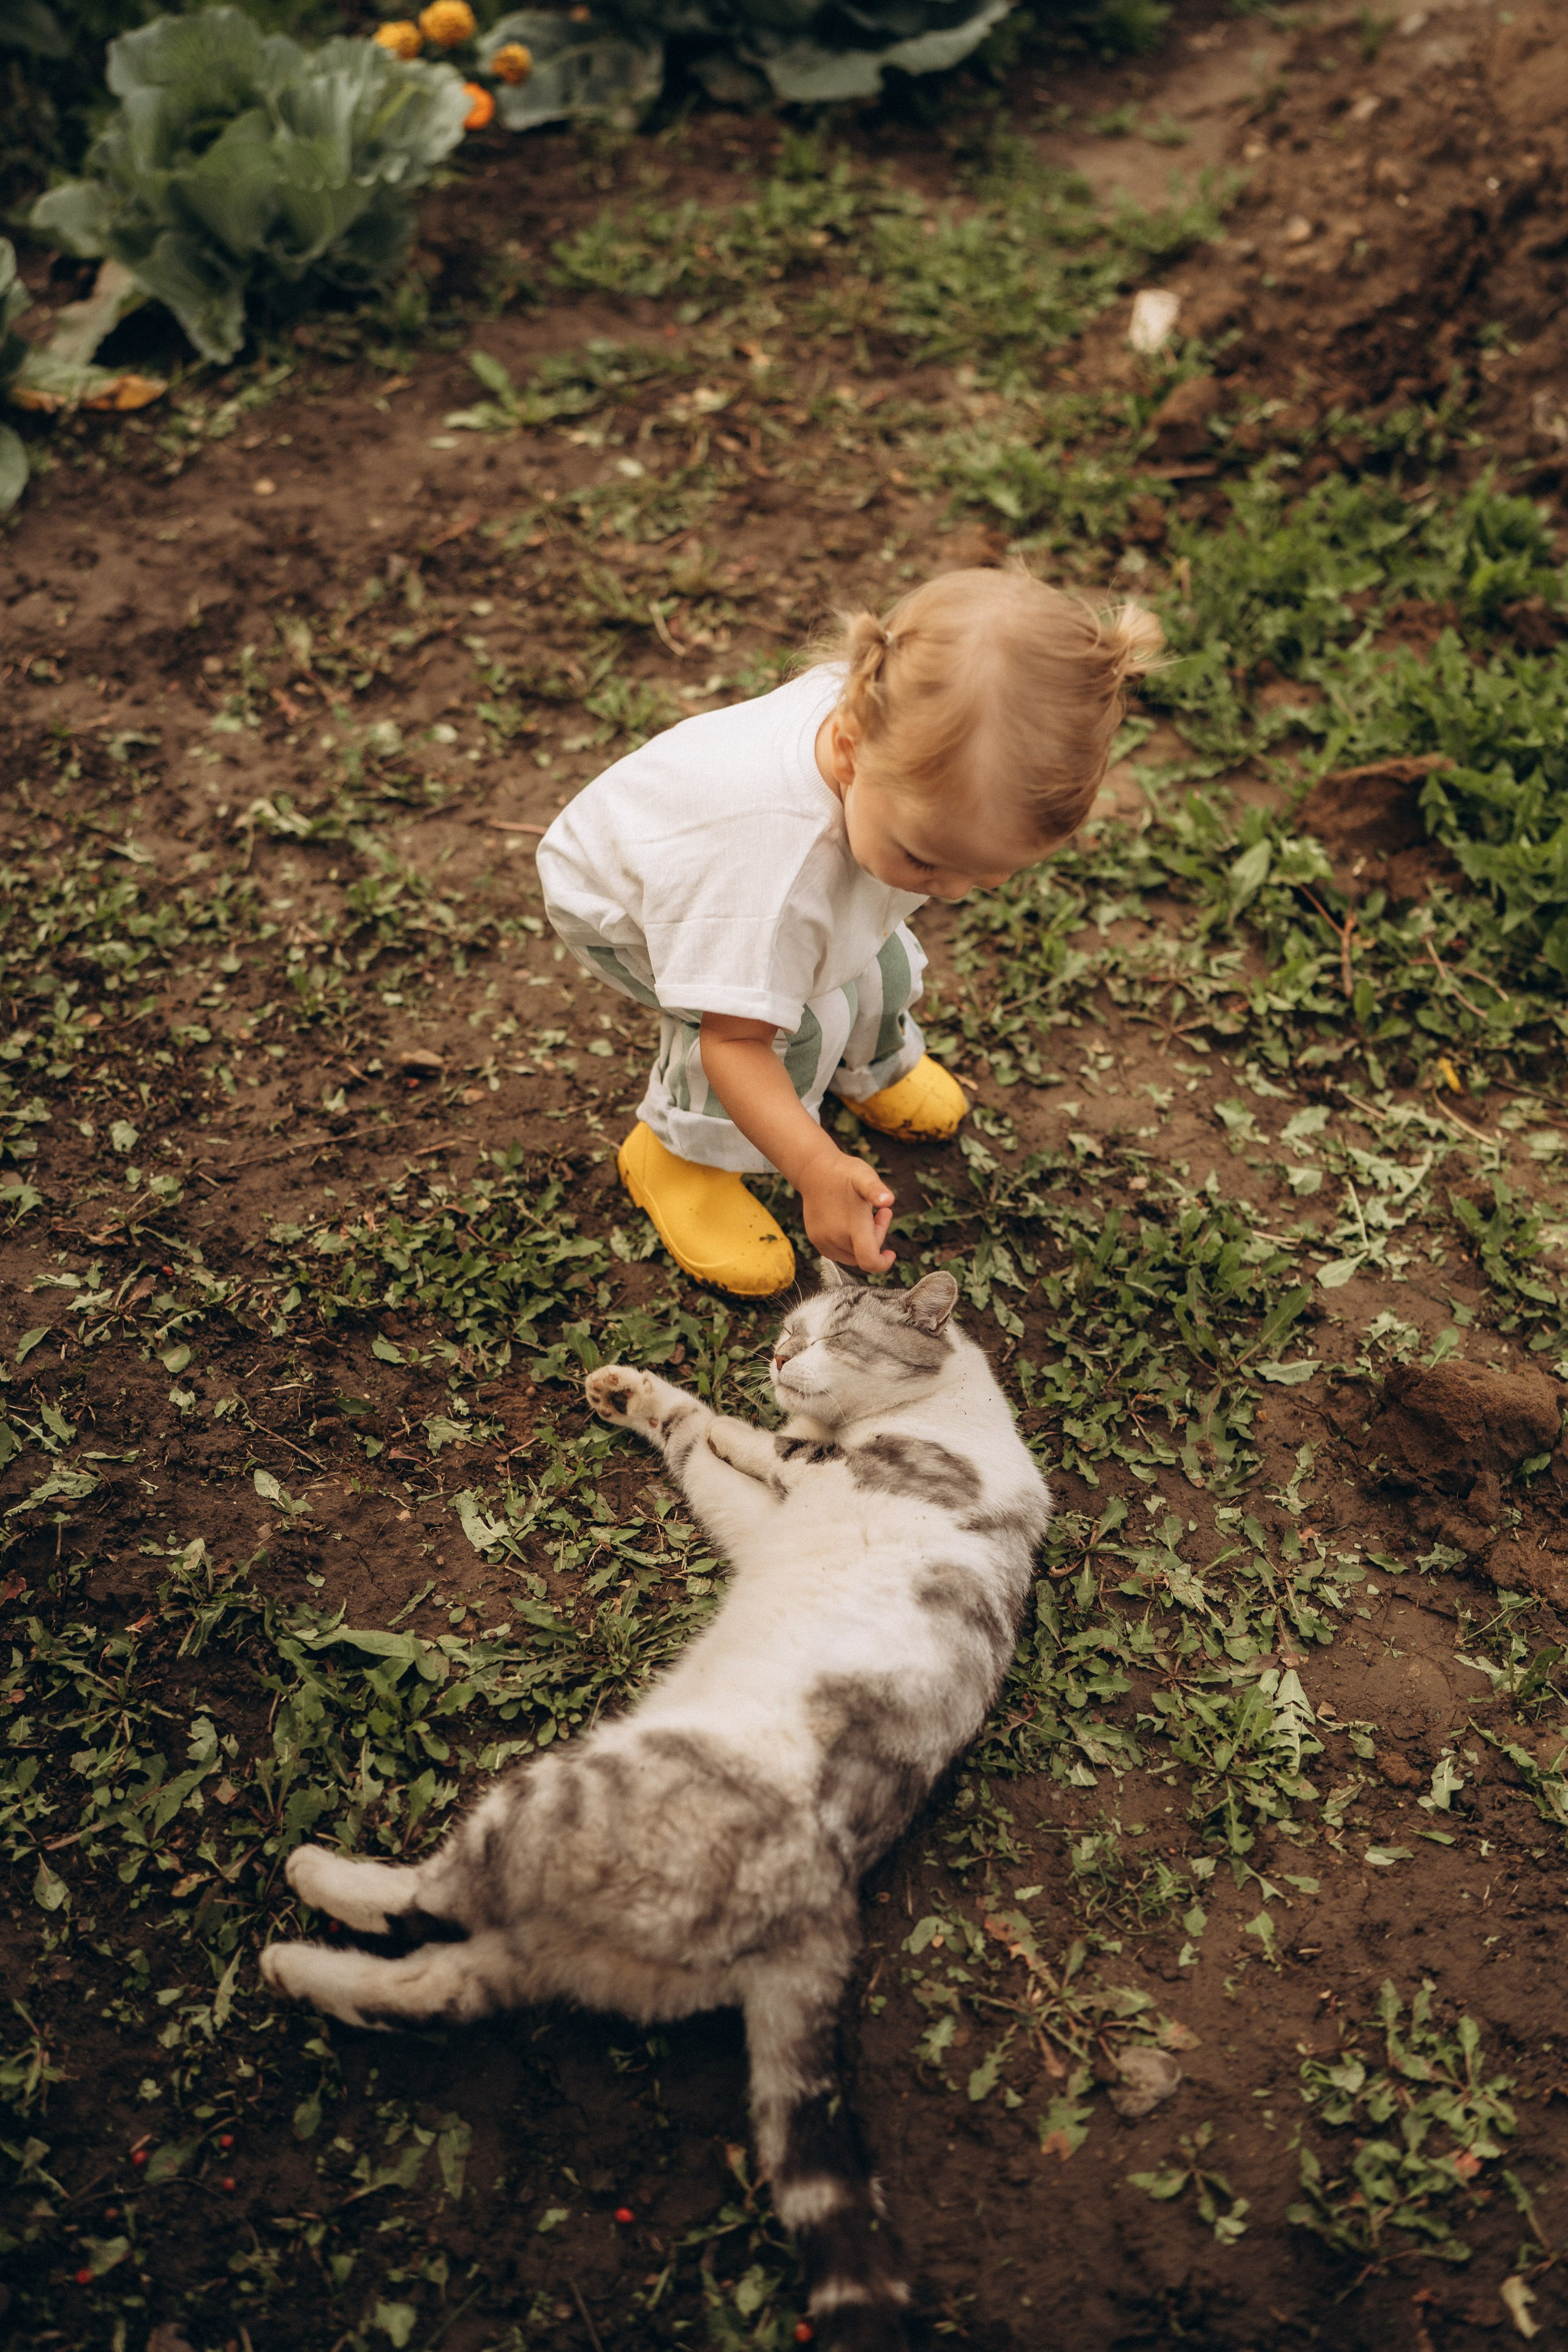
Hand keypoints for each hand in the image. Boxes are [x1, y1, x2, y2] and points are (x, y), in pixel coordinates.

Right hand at [795, 1142, 894, 1273]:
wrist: (814, 1171)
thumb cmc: (843, 1173)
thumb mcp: (864, 1176)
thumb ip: (876, 1189)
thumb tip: (888, 1200)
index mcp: (852, 1226)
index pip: (868, 1260)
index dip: (882, 1263)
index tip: (891, 1254)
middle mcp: (836, 1238)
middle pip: (864, 1255)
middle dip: (876, 1237)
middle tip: (881, 1213)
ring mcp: (823, 1241)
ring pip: (852, 1256)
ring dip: (862, 1242)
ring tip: (865, 1215)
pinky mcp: (816, 1240)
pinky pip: (839, 1253)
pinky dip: (849, 1244)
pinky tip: (849, 1223)